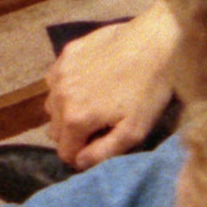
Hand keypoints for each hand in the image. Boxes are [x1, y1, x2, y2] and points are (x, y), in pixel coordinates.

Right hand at [47, 3, 179, 166]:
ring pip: (52, 104)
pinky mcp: (65, 53)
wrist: (153, 44)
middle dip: (73, 135)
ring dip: (67, 110)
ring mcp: (59, 72)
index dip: (81, 157)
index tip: (100, 149)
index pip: (64, 152)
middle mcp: (58, 95)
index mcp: (74, 118)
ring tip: (95, 104)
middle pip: (55, 129)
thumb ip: (103, 152)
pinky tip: (92, 81)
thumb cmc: (149, 91)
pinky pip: (56, 80)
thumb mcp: (134, 131)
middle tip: (101, 128)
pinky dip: (67, 87)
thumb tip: (80, 163)